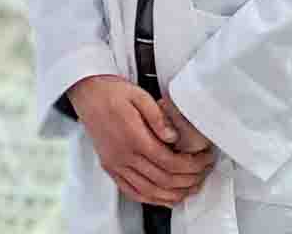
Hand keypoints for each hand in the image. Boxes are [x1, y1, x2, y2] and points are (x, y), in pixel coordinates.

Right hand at [67, 75, 214, 207]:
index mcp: (133, 137)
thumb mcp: (139, 95)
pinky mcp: (110, 167)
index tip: (204, 159)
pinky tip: (165, 197)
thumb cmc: (111, 92)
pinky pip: (132, 192)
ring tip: (192, 187)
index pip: (170, 162)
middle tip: (204, 171)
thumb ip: (158, 117)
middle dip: (190, 179)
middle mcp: (123, 155)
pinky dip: (151, 199)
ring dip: (174, 193)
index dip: (192, 165)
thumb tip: (174, 138)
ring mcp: (115, 164)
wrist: (86, 93)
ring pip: (150, 191)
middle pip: (164, 179)